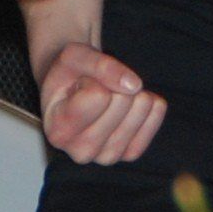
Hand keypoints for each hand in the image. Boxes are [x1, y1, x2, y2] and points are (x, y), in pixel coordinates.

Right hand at [38, 41, 166, 164]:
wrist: (73, 89)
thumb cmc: (69, 74)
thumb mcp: (74, 55)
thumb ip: (99, 65)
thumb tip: (134, 86)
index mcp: (58, 131)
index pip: (98, 95)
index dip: (93, 78)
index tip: (80, 83)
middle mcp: (81, 151)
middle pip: (122, 101)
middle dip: (113, 84)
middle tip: (96, 89)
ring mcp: (107, 156)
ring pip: (140, 109)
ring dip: (132, 92)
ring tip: (110, 96)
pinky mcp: (129, 154)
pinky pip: (154, 120)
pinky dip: (150, 103)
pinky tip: (133, 101)